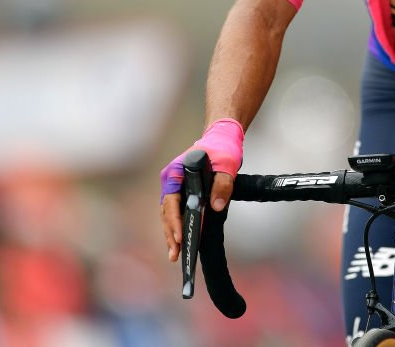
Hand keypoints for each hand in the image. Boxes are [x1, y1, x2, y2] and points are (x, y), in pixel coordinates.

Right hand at [159, 118, 243, 262]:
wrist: (222, 139)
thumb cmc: (222, 149)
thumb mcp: (227, 164)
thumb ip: (222, 185)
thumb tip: (216, 207)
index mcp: (176, 173)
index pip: (171, 201)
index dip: (175, 221)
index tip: (181, 236)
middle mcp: (171, 181)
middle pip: (167, 212)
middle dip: (171, 234)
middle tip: (176, 254)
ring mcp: (175, 188)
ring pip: (169, 215)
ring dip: (172, 234)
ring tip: (176, 255)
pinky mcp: (183, 193)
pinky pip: (177, 213)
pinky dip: (178, 227)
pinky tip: (182, 243)